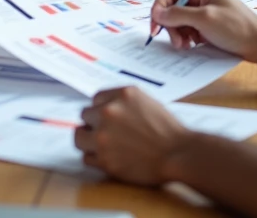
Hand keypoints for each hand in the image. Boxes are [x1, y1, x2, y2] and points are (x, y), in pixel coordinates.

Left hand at [75, 87, 192, 185]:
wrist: (177, 154)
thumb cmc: (166, 129)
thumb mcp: (145, 101)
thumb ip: (121, 101)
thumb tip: (99, 106)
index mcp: (121, 95)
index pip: (95, 99)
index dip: (102, 109)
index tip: (108, 118)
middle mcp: (109, 112)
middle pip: (85, 116)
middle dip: (94, 123)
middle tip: (107, 132)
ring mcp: (104, 137)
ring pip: (79, 137)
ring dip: (88, 140)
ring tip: (101, 145)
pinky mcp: (104, 160)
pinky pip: (86, 157)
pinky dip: (95, 158)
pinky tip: (108, 157)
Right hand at [151, 0, 256, 61]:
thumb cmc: (236, 27)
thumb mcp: (205, 19)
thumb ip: (178, 15)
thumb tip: (157, 14)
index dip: (159, 8)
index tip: (155, 26)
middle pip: (171, 7)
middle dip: (170, 25)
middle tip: (176, 42)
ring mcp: (202, 9)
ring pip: (177, 20)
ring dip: (177, 34)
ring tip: (185, 46)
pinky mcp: (205, 23)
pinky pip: (186, 29)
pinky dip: (185, 38)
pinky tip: (192, 45)